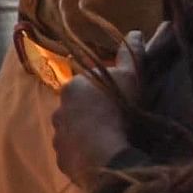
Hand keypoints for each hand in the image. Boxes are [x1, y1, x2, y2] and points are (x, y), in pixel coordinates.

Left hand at [54, 39, 141, 185]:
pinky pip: (73, 155)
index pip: (85, 87)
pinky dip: (84, 156)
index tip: (115, 101)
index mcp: (71, 89)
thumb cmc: (116, 108)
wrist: (103, 150)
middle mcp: (58, 111)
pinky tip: (100, 159)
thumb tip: (134, 33)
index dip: (101, 93)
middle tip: (114, 123)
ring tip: (108, 143)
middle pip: (75, 110)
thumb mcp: (129, 78)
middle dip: (91, 115)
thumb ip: (131, 55)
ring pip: (71, 133)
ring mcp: (58, 137)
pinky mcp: (62, 159)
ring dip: (86, 136)